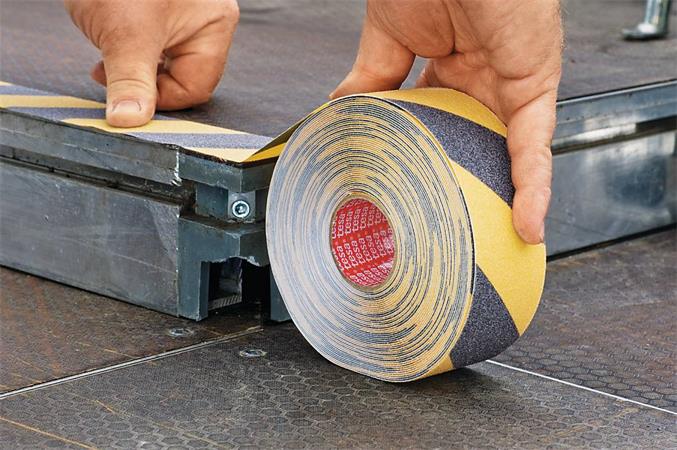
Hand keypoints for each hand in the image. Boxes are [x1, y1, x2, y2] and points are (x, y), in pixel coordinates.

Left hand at [64, 0, 238, 126]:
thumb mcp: (126, 34)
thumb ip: (131, 81)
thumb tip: (130, 122)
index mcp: (214, 25)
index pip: (196, 87)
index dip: (160, 98)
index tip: (125, 93)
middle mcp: (205, 22)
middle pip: (183, 77)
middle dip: (145, 79)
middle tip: (112, 71)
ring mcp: (184, 16)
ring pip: (163, 64)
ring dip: (134, 66)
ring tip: (108, 52)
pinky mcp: (160, 12)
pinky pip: (152, 46)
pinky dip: (129, 50)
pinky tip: (110, 39)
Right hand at [332, 0, 562, 243]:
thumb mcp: (385, 35)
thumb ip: (368, 79)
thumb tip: (337, 111)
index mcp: (448, 68)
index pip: (438, 123)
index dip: (426, 155)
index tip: (407, 186)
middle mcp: (482, 82)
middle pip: (475, 145)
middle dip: (464, 187)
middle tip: (448, 229)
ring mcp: (508, 87)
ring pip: (509, 156)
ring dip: (503, 201)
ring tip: (488, 247)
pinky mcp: (531, 88)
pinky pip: (535, 146)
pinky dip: (533, 188)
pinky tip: (526, 225)